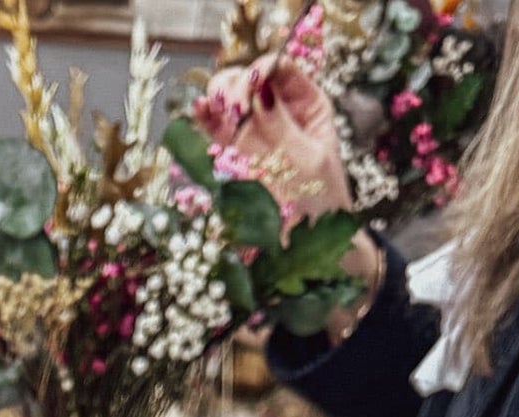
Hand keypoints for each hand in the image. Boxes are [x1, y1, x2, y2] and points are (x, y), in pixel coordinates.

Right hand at [197, 57, 351, 217]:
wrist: (306, 244)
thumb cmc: (319, 202)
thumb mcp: (308, 160)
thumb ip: (282, 126)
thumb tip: (257, 91)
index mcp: (306, 105)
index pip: (281, 69)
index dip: (263, 70)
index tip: (252, 87)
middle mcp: (278, 112)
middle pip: (250, 78)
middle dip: (237, 84)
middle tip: (235, 107)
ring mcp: (254, 133)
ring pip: (229, 99)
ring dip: (219, 97)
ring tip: (217, 109)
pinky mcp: (233, 155)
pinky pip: (215, 129)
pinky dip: (205, 117)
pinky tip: (199, 109)